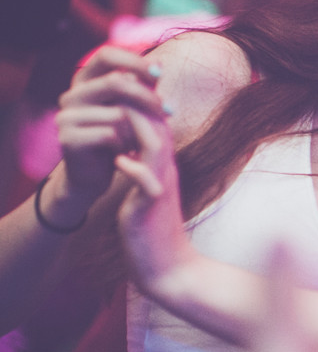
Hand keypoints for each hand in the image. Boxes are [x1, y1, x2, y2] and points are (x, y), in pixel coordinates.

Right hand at [55, 45, 165, 204]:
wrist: (93, 175)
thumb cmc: (117, 139)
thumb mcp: (131, 110)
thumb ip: (140, 89)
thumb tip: (160, 66)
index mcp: (84, 81)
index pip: (105, 54)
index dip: (134, 60)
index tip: (160, 73)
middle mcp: (71, 95)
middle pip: (115, 82)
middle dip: (148, 97)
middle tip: (170, 112)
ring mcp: (66, 116)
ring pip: (118, 113)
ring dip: (137, 129)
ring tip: (138, 142)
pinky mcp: (68, 138)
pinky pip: (110, 135)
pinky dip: (125, 145)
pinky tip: (126, 154)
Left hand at [111, 71, 192, 293]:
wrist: (168, 265)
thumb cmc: (154, 227)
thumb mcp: (148, 187)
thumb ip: (143, 164)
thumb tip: (130, 144)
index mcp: (162, 163)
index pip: (156, 120)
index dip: (139, 99)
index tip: (118, 86)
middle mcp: (166, 169)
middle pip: (159, 124)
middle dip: (137, 102)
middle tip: (116, 86)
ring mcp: (161, 186)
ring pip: (155, 145)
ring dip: (135, 126)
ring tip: (116, 114)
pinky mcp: (152, 206)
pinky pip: (146, 181)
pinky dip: (133, 168)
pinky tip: (120, 163)